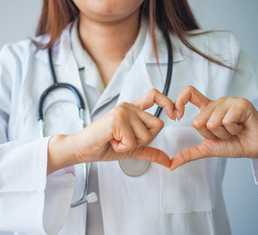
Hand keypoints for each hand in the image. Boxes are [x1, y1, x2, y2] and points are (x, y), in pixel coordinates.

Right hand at [47, 89, 175, 173]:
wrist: (83, 149)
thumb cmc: (104, 145)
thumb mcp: (131, 149)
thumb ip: (150, 151)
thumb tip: (168, 161)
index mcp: (132, 109)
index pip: (154, 95)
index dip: (167, 102)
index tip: (175, 114)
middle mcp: (128, 106)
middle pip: (157, 125)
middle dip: (144, 139)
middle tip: (124, 139)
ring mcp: (122, 111)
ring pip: (146, 135)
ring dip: (131, 145)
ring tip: (115, 140)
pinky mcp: (116, 120)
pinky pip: (133, 141)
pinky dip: (122, 148)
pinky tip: (110, 141)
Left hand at [170, 86, 257, 170]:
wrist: (256, 148)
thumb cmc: (234, 144)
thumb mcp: (208, 149)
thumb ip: (189, 154)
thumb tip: (171, 164)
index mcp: (207, 108)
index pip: (188, 94)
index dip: (179, 102)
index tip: (177, 116)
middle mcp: (217, 102)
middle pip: (198, 121)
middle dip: (211, 135)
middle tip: (225, 133)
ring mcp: (229, 101)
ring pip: (212, 123)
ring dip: (224, 134)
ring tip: (234, 131)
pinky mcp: (241, 104)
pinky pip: (226, 121)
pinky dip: (233, 131)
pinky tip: (241, 127)